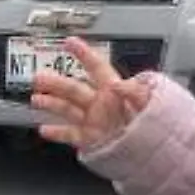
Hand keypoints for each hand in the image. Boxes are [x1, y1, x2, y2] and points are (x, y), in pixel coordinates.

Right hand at [30, 37, 153, 151]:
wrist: (158, 152)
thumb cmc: (158, 125)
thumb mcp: (150, 104)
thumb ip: (134, 92)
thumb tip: (118, 84)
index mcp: (116, 91)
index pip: (98, 68)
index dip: (84, 54)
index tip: (70, 42)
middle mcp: (103, 104)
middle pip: (75, 89)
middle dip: (56, 82)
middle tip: (39, 77)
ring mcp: (96, 121)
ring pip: (69, 110)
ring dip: (52, 104)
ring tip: (36, 99)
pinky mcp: (93, 139)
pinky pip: (72, 135)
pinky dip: (57, 133)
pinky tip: (45, 129)